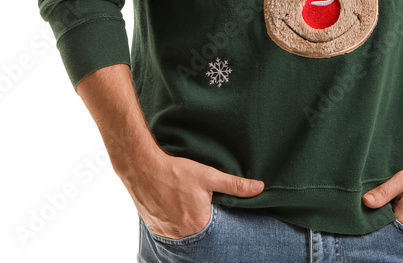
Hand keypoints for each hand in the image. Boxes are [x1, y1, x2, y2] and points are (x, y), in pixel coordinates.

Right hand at [118, 147, 263, 238]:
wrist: (143, 168)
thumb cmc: (177, 171)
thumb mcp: (210, 176)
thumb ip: (235, 185)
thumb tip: (259, 188)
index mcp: (198, 224)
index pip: (217, 227)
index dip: (219, 214)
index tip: (216, 204)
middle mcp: (182, 234)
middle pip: (200, 229)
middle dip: (203, 217)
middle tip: (198, 201)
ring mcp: (166, 233)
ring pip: (184, 230)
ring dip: (187, 220)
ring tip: (186, 202)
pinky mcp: (154, 228)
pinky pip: (170, 229)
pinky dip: (174, 220)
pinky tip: (174, 206)